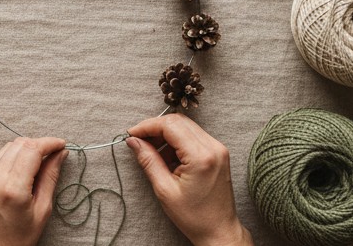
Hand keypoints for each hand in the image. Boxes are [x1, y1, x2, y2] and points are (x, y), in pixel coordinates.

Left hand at [0, 136, 68, 245]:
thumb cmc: (17, 240)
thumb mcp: (41, 212)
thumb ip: (50, 178)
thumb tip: (59, 154)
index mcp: (12, 189)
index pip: (32, 150)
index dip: (49, 143)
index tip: (61, 144)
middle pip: (19, 144)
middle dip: (38, 144)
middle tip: (52, 153)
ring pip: (7, 148)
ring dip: (25, 149)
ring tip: (38, 162)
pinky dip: (11, 157)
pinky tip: (21, 169)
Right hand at [126, 115, 252, 245]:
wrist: (220, 232)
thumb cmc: (195, 217)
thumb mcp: (165, 190)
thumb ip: (148, 160)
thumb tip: (133, 141)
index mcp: (201, 157)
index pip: (170, 125)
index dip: (147, 126)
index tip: (132, 134)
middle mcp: (213, 147)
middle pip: (177, 121)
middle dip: (155, 128)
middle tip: (139, 141)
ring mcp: (218, 149)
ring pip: (185, 126)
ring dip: (165, 134)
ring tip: (153, 152)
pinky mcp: (218, 152)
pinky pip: (193, 135)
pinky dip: (177, 141)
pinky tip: (168, 156)